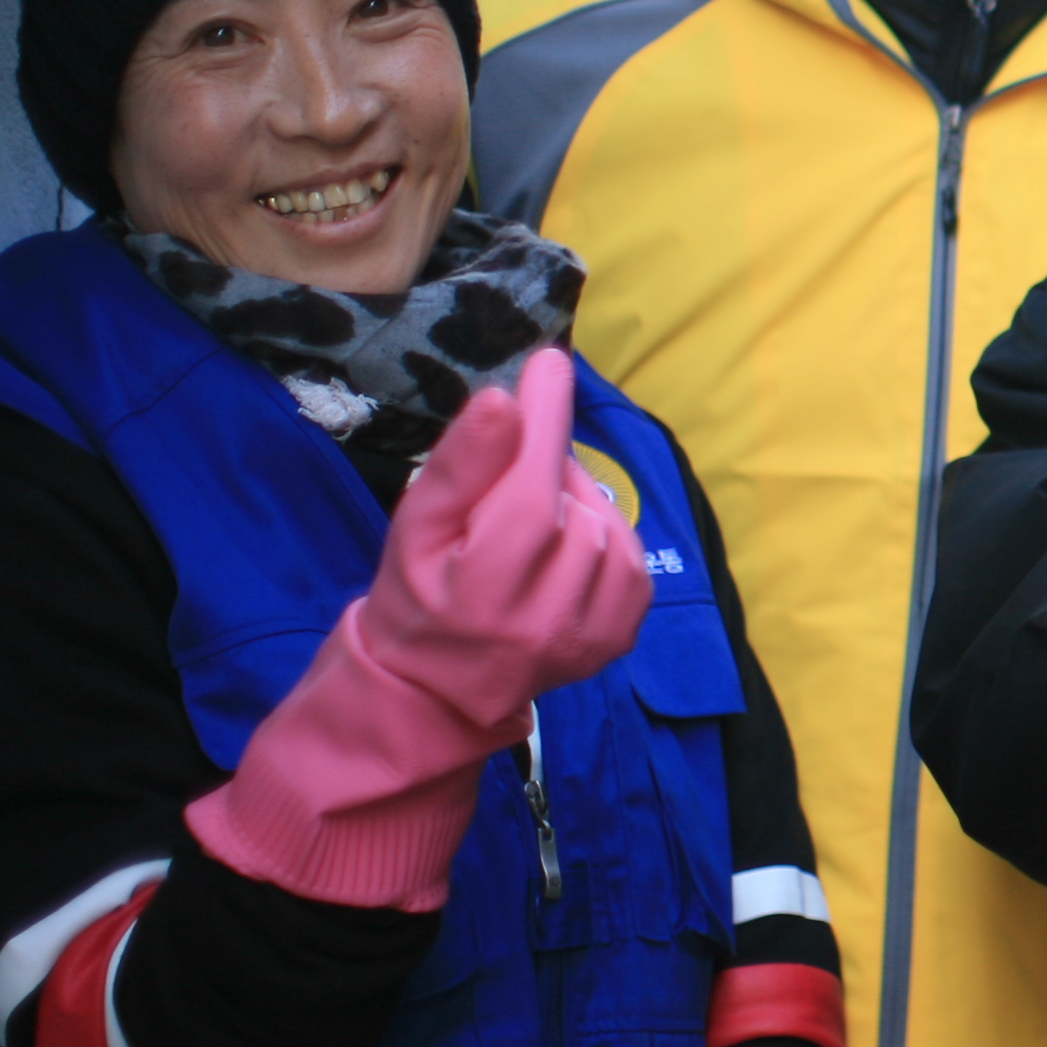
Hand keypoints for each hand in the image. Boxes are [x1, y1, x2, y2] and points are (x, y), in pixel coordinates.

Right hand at [361, 347, 651, 743]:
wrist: (437, 682)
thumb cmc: (418, 591)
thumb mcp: (415, 526)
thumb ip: (460, 466)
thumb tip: (503, 400)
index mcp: (482, 593)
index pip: (531, 493)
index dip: (544, 423)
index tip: (550, 364)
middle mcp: (545, 623)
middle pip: (573, 503)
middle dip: (547, 474)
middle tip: (510, 488)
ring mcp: (589, 638)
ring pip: (608, 526)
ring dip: (576, 507)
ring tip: (532, 528)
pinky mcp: (617, 640)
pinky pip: (631, 559)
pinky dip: (602, 538)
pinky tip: (564, 550)